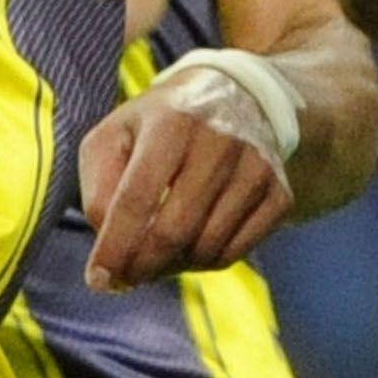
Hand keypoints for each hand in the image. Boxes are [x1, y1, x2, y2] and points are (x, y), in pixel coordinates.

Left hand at [78, 70, 290, 289]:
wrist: (235, 97)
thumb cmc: (158, 126)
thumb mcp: (114, 136)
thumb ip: (98, 187)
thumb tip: (110, 242)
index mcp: (171, 122)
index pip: (136, 198)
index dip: (115, 246)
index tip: (98, 279)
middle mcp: (220, 141)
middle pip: (174, 231)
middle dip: (143, 266)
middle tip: (126, 277)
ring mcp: (256, 167)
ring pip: (207, 248)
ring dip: (174, 265)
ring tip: (158, 250)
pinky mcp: (279, 192)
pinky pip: (236, 251)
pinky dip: (207, 261)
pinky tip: (192, 243)